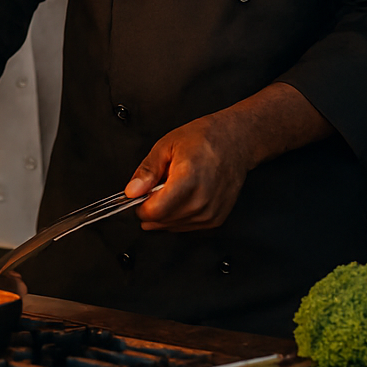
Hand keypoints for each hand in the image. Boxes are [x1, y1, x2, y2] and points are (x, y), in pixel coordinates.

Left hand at [125, 112, 253, 231]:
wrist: (235, 142)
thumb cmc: (204, 139)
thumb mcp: (166, 145)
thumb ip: (147, 171)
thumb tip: (132, 191)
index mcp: (187, 179)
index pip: (154, 211)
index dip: (141, 205)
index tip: (141, 194)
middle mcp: (201, 200)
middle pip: (162, 221)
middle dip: (152, 208)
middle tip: (159, 186)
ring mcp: (211, 212)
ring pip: (173, 227)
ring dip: (166, 214)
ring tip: (175, 189)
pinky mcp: (216, 220)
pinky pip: (187, 227)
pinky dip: (179, 217)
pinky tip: (185, 197)